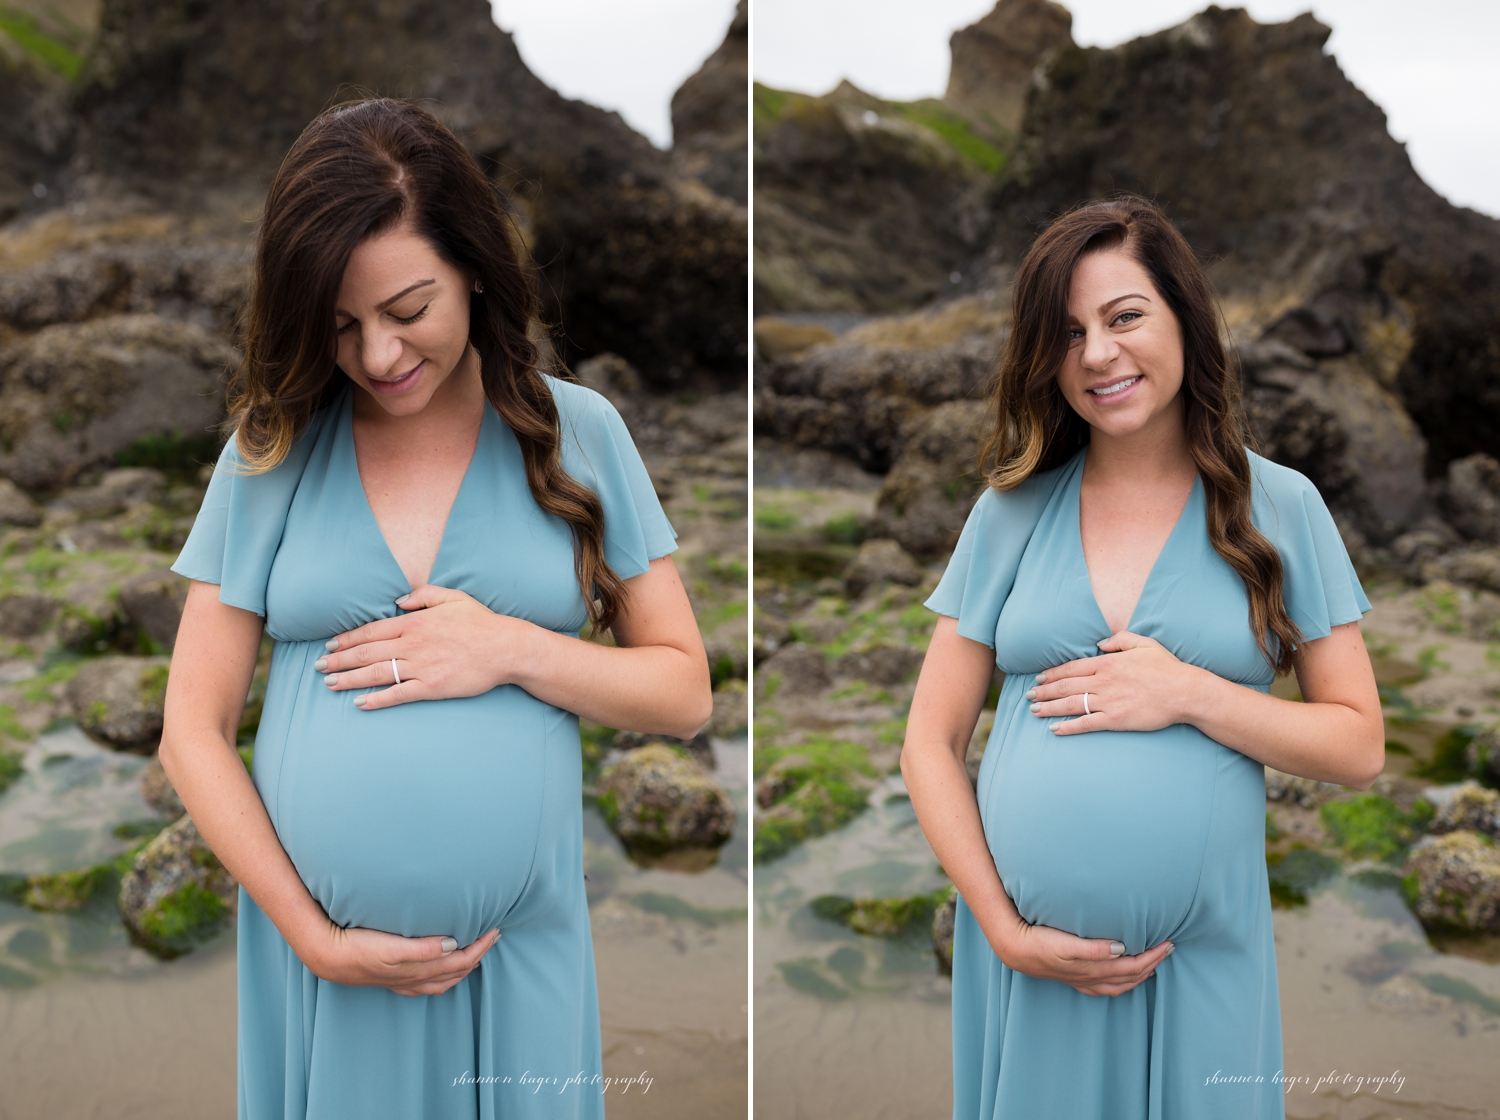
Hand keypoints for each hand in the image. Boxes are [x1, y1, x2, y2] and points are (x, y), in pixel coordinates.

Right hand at [303, 924, 500, 995]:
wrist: (329, 957)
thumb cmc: (360, 949)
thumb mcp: (392, 948)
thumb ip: (424, 949)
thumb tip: (455, 945)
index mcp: (420, 971)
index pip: (462, 961)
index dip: (481, 946)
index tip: (494, 929)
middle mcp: (416, 979)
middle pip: (457, 971)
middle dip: (479, 954)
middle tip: (493, 935)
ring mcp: (405, 981)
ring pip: (445, 978)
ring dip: (464, 965)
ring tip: (476, 950)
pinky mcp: (395, 978)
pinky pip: (430, 981)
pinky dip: (445, 973)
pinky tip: (443, 966)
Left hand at [316, 584, 535, 709]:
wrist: (506, 649)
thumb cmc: (481, 622)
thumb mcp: (453, 597)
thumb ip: (423, 594)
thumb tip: (398, 601)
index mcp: (415, 622)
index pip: (371, 631)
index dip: (348, 639)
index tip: (331, 645)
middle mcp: (412, 644)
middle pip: (366, 653)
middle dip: (338, 660)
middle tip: (319, 667)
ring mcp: (421, 667)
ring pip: (375, 674)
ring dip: (348, 679)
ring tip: (329, 684)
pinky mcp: (431, 686)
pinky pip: (397, 694)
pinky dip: (376, 699)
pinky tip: (360, 703)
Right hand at [989, 915, 1173, 996]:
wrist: (1016, 950)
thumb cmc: (1040, 943)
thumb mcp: (1065, 944)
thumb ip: (1093, 948)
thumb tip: (1121, 948)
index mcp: (1094, 970)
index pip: (1133, 966)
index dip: (1153, 956)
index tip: (1168, 943)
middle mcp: (1093, 979)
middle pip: (1131, 976)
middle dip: (1153, 964)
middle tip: (1168, 949)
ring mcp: (1084, 981)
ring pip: (1121, 984)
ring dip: (1140, 975)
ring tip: (1152, 964)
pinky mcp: (1076, 978)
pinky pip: (1107, 986)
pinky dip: (1122, 982)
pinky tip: (1121, 975)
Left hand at [1026, 630, 1200, 736]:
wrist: (1185, 692)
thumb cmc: (1167, 668)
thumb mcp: (1144, 643)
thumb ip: (1119, 640)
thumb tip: (1099, 645)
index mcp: (1107, 663)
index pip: (1071, 668)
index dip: (1052, 674)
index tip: (1039, 677)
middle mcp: (1103, 681)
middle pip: (1065, 686)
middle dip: (1043, 691)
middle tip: (1029, 695)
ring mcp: (1108, 702)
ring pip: (1070, 705)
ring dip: (1049, 708)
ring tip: (1034, 710)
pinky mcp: (1115, 720)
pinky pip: (1086, 724)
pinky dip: (1068, 727)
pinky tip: (1055, 728)